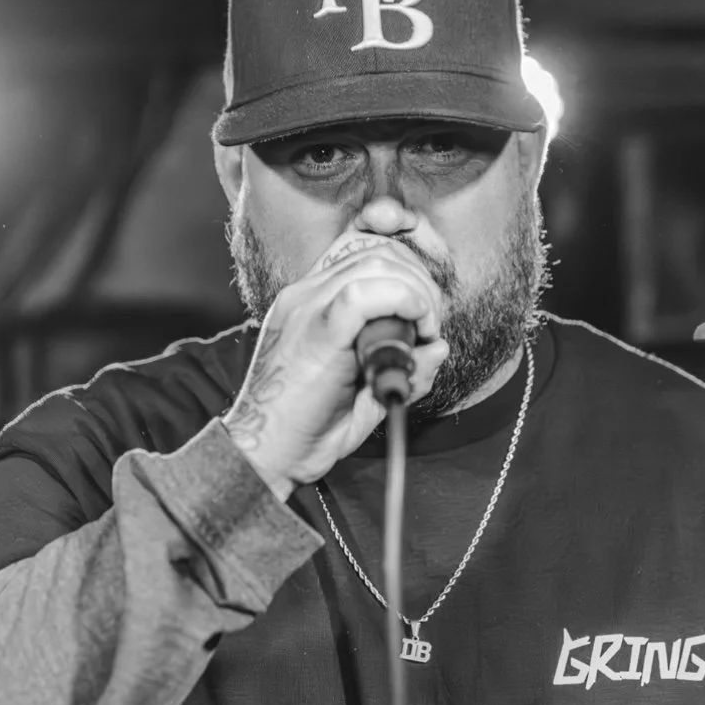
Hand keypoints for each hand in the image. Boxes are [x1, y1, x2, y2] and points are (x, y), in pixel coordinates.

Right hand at [224, 237, 449, 499]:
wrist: (265, 455)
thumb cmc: (310, 428)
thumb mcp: (365, 391)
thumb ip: (403, 366)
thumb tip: (440, 346)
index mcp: (312, 300)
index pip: (362, 248)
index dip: (404, 262)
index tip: (425, 302)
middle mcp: (306, 294)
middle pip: (377, 252)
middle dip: (419, 280)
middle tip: (430, 325)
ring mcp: (307, 308)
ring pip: (375, 264)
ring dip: (416, 292)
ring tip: (423, 331)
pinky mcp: (315, 332)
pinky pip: (363, 294)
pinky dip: (402, 302)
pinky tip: (414, 329)